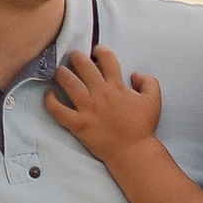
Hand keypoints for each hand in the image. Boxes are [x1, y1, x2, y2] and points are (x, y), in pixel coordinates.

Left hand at [44, 46, 162, 163]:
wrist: (133, 151)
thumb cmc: (143, 126)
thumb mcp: (154, 100)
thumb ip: (148, 82)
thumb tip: (135, 74)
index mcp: (117, 86)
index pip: (107, 59)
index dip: (100, 50)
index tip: (96, 51)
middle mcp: (100, 94)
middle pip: (83, 65)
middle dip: (76, 57)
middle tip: (73, 56)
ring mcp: (87, 108)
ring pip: (68, 82)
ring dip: (62, 72)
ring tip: (60, 70)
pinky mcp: (78, 124)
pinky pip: (58, 110)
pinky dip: (50, 101)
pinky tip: (49, 94)